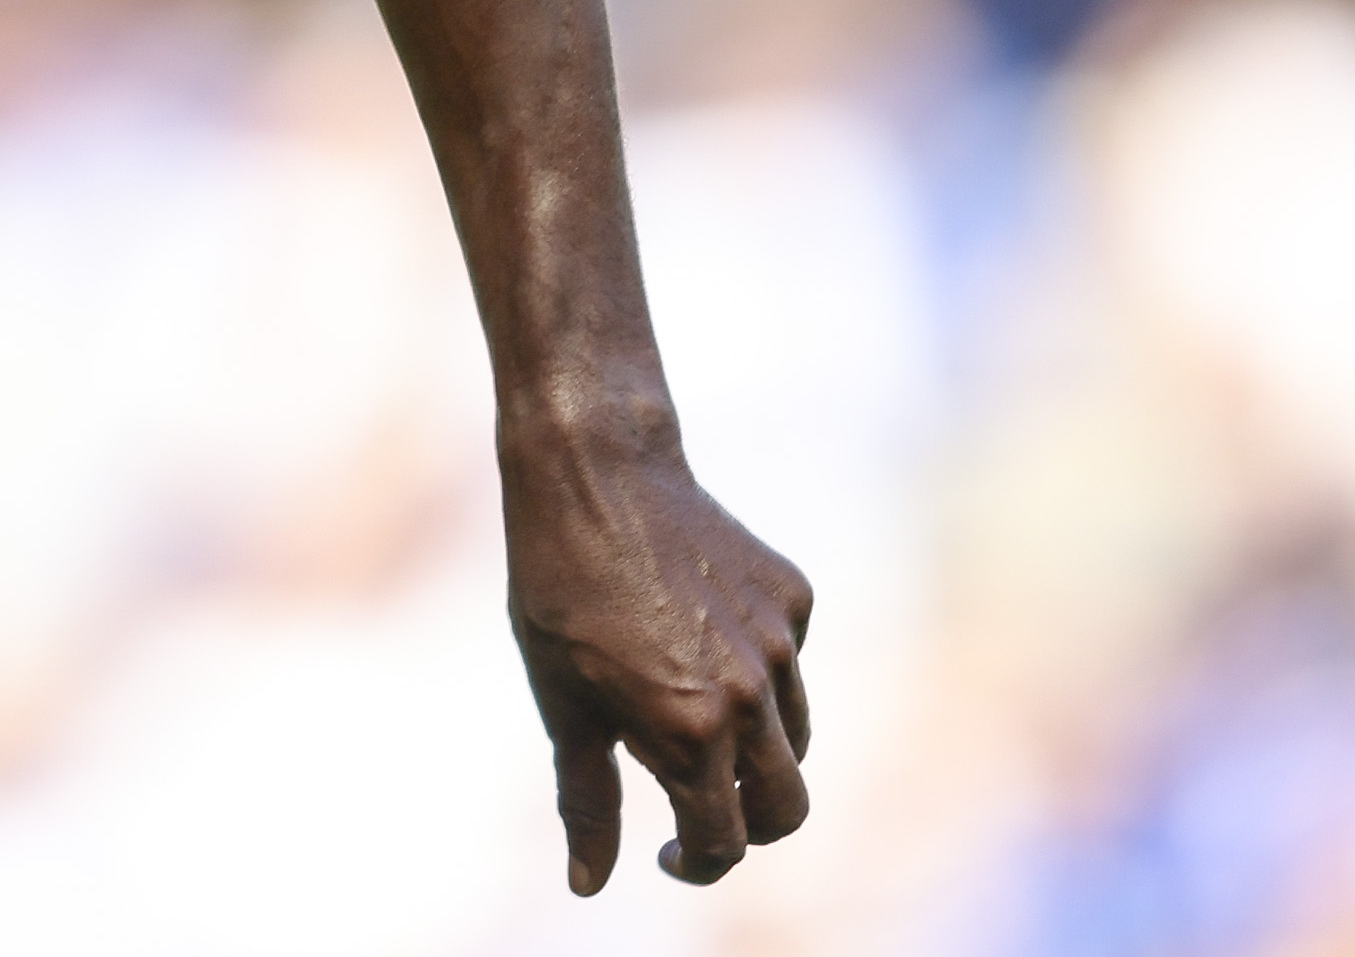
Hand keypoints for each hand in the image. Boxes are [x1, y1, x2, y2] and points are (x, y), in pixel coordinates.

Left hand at [503, 421, 811, 893]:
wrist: (594, 471)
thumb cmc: (559, 591)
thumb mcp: (562, 704)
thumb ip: (587, 801)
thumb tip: (590, 883)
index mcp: (691, 732)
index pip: (724, 841)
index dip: (696, 861)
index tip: (668, 853)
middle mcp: (751, 694)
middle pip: (786, 807)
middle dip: (750, 827)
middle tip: (701, 813)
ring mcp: (782, 643)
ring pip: (795, 738)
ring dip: (755, 753)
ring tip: (687, 719)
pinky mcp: (794, 597)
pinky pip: (790, 665)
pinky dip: (758, 675)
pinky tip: (698, 637)